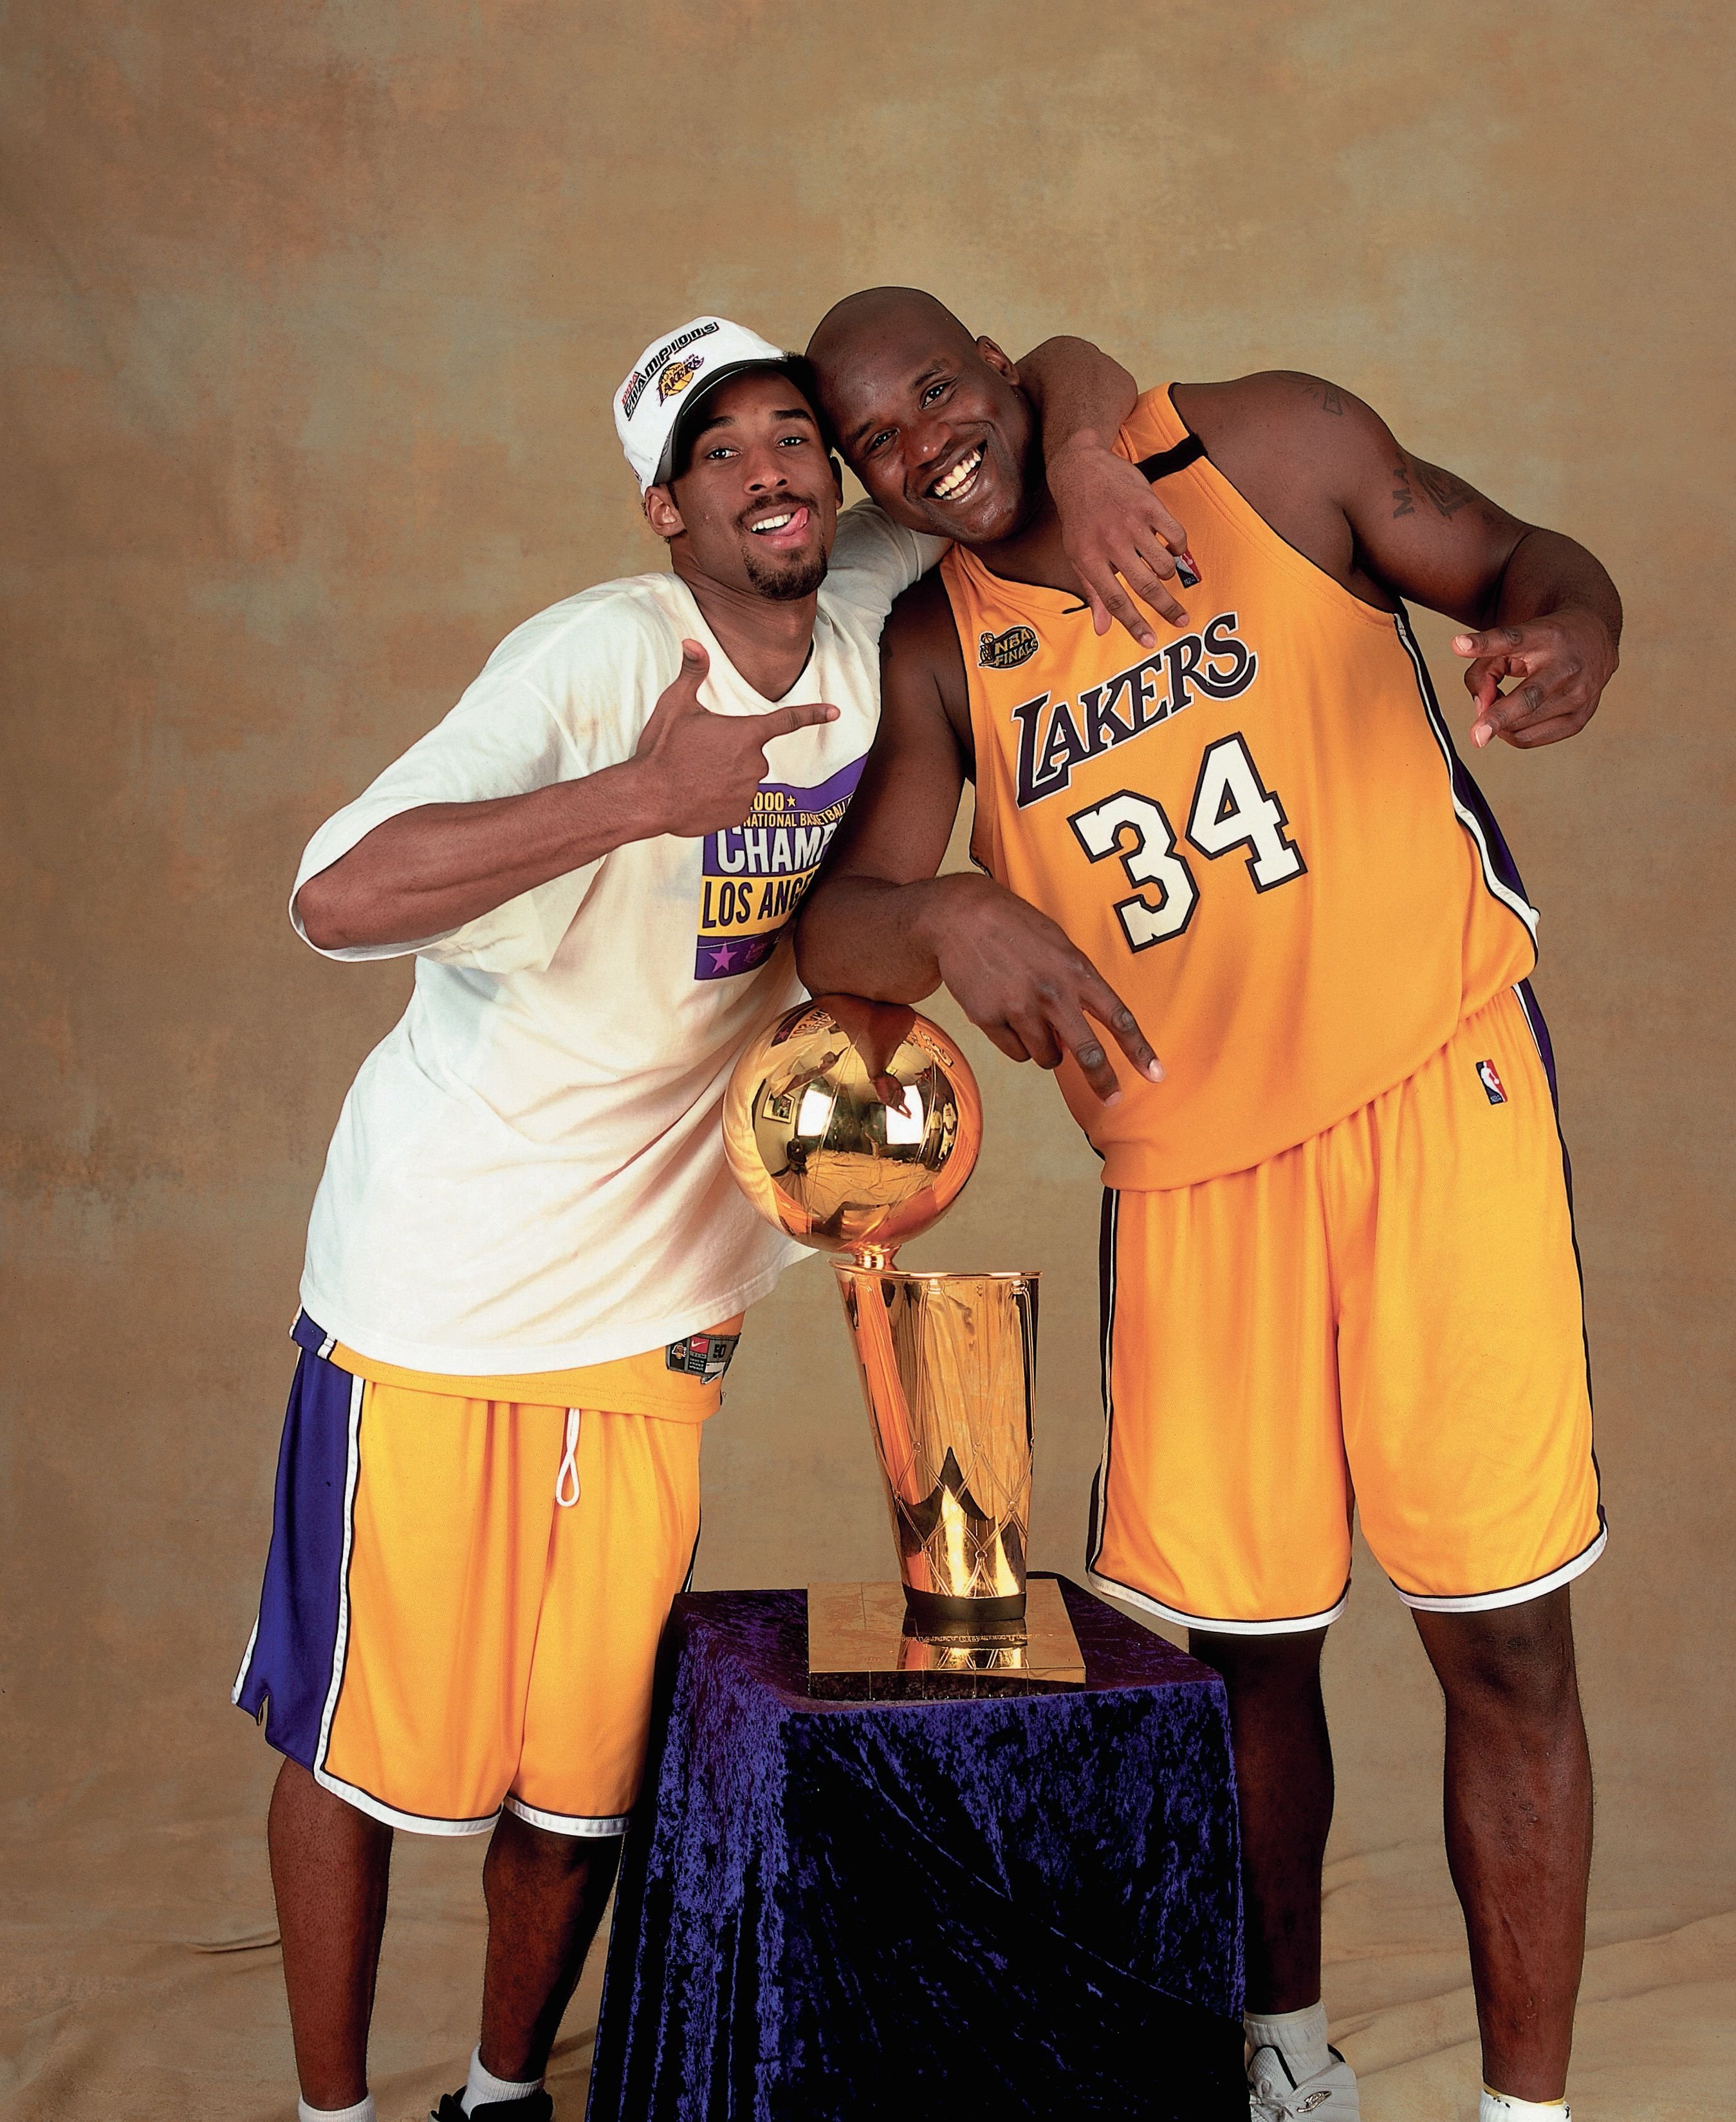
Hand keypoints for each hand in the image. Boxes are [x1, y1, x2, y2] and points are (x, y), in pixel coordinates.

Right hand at [631, 641, 838, 834]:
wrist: (647, 798)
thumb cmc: (662, 749)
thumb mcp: (675, 705)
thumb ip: (692, 673)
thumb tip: (692, 641)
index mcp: (746, 734)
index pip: (787, 721)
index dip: (813, 714)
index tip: (835, 711)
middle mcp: (754, 764)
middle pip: (752, 752)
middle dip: (732, 751)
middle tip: (699, 755)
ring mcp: (749, 792)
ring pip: (744, 778)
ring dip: (726, 776)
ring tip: (695, 777)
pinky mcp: (739, 815)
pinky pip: (737, 802)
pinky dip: (722, 798)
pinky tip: (698, 796)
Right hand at [923, 873, 1163, 1103]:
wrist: (961, 916)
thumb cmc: (1015, 928)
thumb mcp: (1058, 947)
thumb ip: (1075, 987)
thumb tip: (1076, 1039)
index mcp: (1076, 971)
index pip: (1118, 1017)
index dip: (1140, 1050)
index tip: (1156, 1075)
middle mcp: (1053, 992)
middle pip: (1087, 1052)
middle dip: (1102, 1080)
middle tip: (1112, 1098)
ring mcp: (1020, 1007)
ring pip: (1046, 1056)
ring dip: (1045, 1048)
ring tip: (1030, 1017)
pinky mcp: (990, 1018)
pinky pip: (1015, 1051)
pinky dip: (1015, 1041)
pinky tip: (1004, 1011)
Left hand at [1047, 435, 1194, 648]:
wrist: (1081, 470)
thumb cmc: (1079, 520)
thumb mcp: (1077, 556)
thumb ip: (1093, 593)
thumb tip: (1102, 629)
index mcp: (1088, 559)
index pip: (1114, 600)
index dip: (1133, 624)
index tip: (1149, 641)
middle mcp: (1109, 542)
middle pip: (1145, 585)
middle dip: (1166, 607)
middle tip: (1181, 619)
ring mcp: (1131, 522)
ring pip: (1163, 563)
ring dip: (1167, 573)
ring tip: (1161, 569)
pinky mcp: (1149, 504)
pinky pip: (1176, 535)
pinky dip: (1178, 547)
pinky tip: (1171, 547)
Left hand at [1453, 609, 1616, 749]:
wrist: (1595, 638)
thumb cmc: (1543, 641)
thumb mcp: (1511, 641)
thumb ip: (1483, 670)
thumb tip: (1480, 709)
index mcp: (1546, 637)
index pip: (1512, 640)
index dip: (1484, 644)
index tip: (1458, 644)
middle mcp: (1566, 667)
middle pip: (1528, 697)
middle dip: (1500, 717)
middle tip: (1476, 737)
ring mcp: (1578, 695)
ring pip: (1522, 725)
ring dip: (1499, 721)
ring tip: (1501, 702)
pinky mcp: (1580, 718)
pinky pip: (1530, 738)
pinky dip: (1511, 732)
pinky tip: (1513, 717)